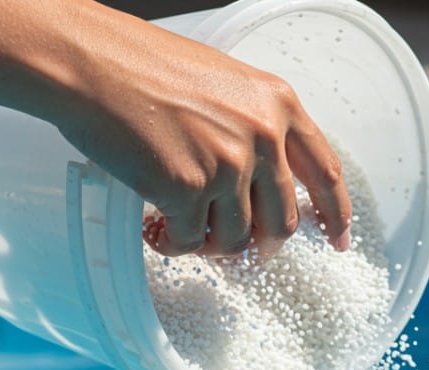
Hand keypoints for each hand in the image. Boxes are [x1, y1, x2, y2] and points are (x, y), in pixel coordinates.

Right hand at [50, 8, 351, 257]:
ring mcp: (228, 165)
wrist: (91, 64)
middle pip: (283, 222)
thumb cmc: (142, 68)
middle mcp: (262, 136)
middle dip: (257, 245)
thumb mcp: (223, 85)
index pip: (324, 172)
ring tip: (175, 225)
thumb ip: (252, 128)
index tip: (337, 240)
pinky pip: (190, 241)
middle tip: (228, 246)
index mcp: (277, 105)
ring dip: (206, 244)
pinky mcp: (188, 189)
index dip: (335, 214)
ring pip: (236, 241)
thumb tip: (258, 186)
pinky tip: (152, 228)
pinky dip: (171, 244)